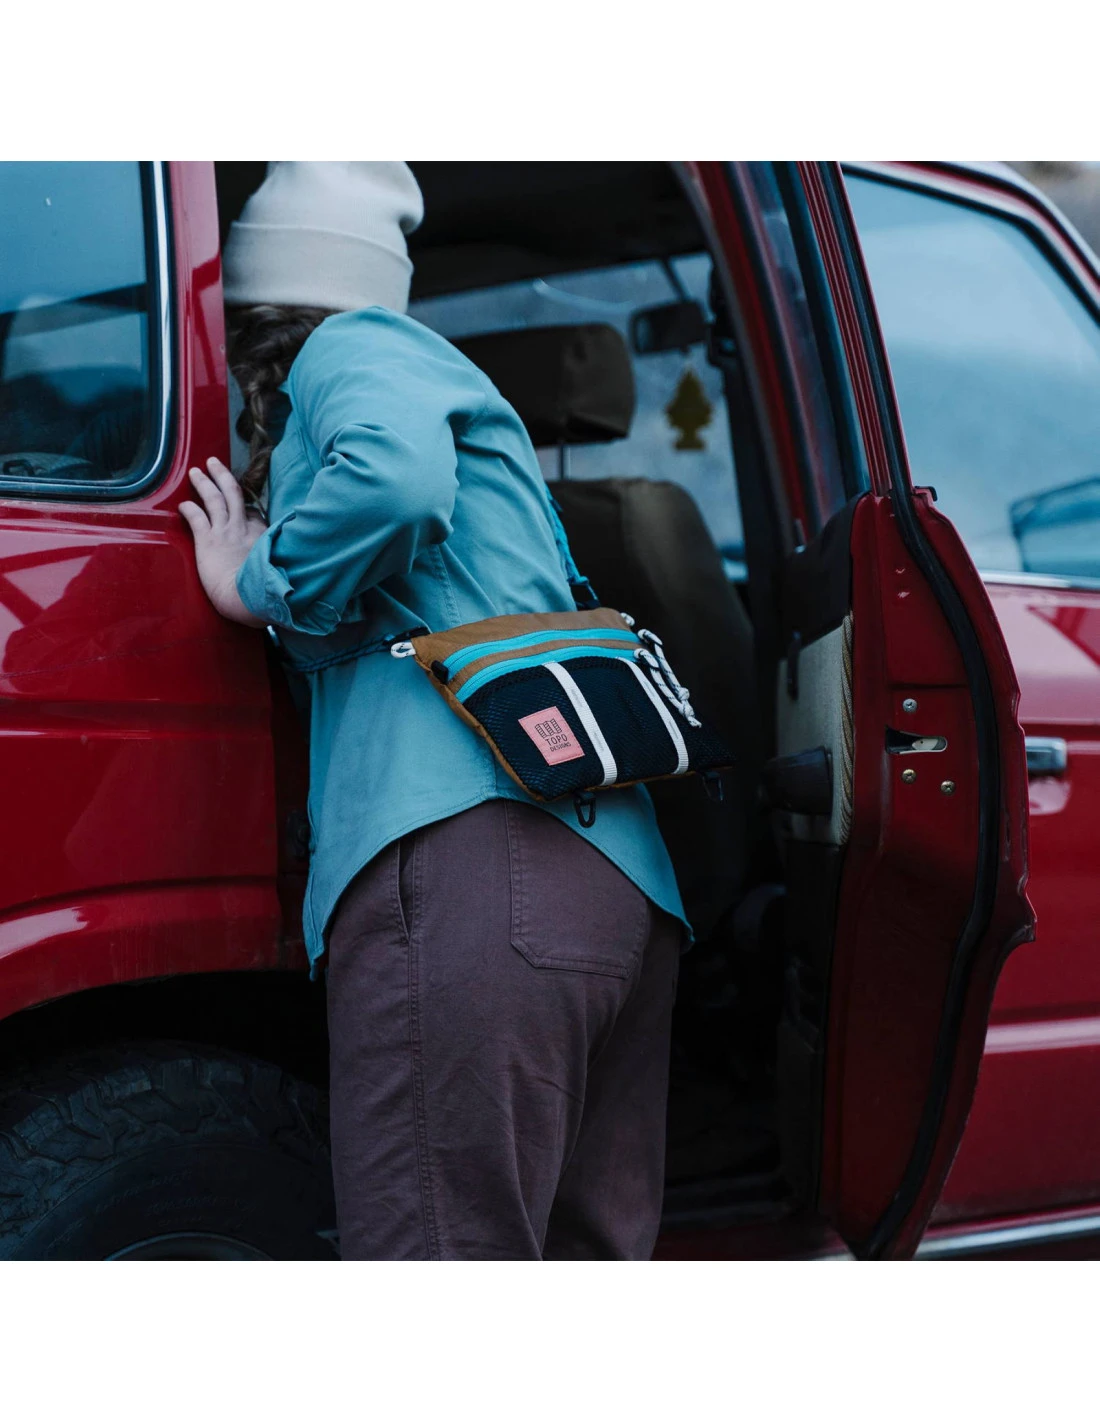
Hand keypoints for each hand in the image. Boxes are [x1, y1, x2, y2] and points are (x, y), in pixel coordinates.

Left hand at [179, 457, 268, 626]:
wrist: (245, 598)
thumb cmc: (262, 591)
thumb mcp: (279, 570)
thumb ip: (277, 560)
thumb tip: (286, 570)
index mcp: (262, 535)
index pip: (255, 514)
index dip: (247, 507)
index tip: (243, 504)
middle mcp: (243, 528)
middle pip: (232, 493)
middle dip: (221, 475)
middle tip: (212, 462)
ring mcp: (225, 532)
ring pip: (213, 499)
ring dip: (203, 483)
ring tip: (195, 472)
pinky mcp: (208, 540)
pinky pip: (196, 517)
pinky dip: (188, 509)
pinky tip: (182, 504)